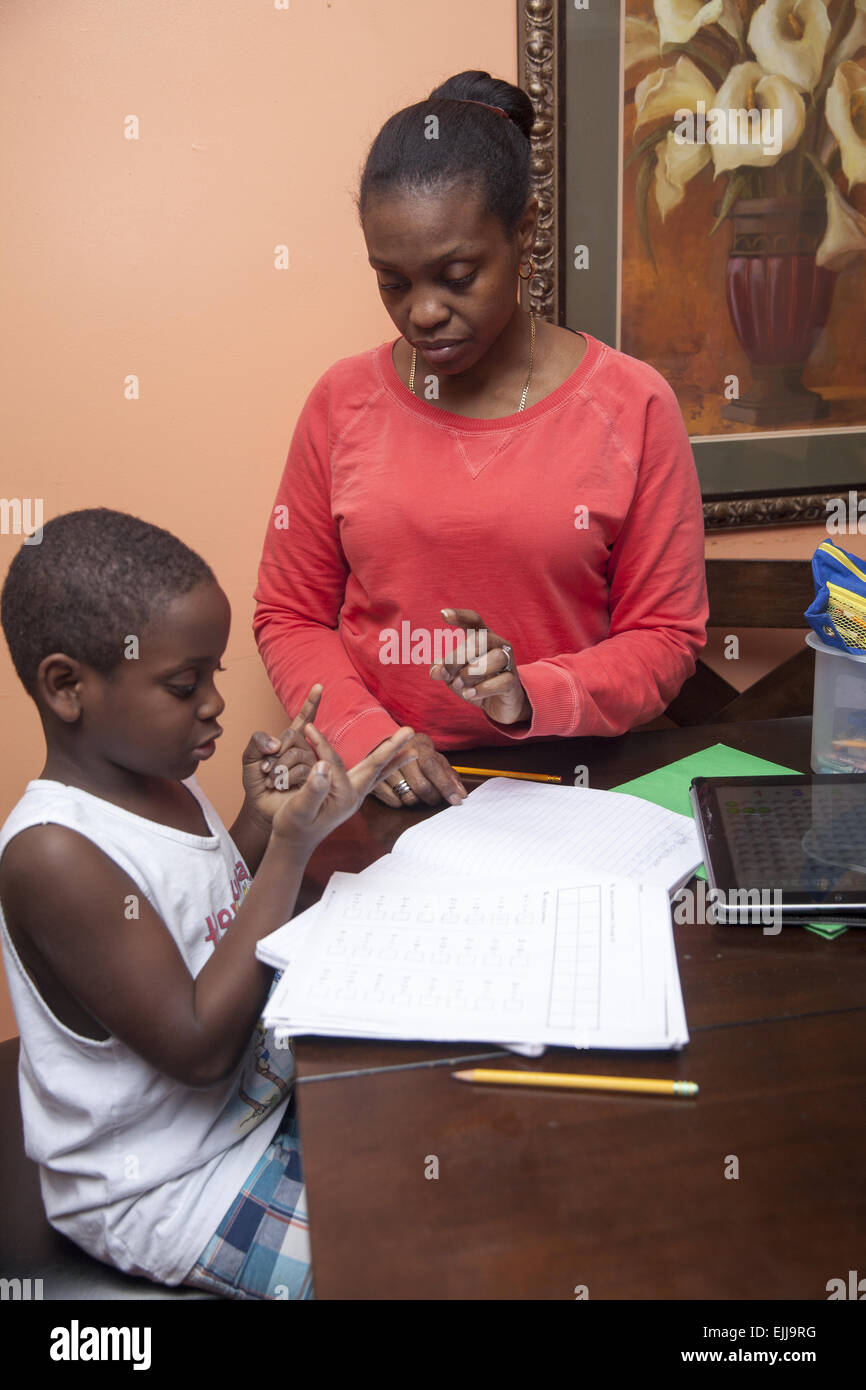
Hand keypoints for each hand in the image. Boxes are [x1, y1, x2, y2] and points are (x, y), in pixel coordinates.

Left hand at [240, 685, 322, 828]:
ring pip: (298, 754)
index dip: (311, 703)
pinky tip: (277, 785)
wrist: (260, 806)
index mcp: (290, 741)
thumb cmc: (256, 782)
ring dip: (278, 768)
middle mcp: (304, 750)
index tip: (318, 686)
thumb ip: (256, 742)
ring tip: (271, 780)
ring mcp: (310, 764)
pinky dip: (283, 777)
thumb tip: (276, 743)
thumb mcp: (249, 758)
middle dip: (275, 753)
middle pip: (294, 737)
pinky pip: (302, 769)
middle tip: (266, 769)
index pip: (304, 718)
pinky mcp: (314, 780)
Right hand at [271, 723, 416, 847]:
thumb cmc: (293, 826)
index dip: (321, 745)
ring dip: (394, 758)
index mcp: (343, 797)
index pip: (335, 762)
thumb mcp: (299, 808)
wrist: (294, 843)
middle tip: (411, 731)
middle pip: (376, 767)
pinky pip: (371, 778)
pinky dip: (383, 767)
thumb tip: (322, 765)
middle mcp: (354, 796)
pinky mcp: (349, 795)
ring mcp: (353, 796)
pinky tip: (389, 763)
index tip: (308, 729)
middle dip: (393, 748)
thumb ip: (313, 789)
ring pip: (378, 773)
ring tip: (414, 749)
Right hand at [371, 732, 466, 808]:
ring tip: (418, 793)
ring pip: (408, 797)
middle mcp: (399, 753)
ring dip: (417, 800)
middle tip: (435, 798)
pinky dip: (402, 802)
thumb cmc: (416, 754)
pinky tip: (403, 793)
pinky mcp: (374, 780)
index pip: (432, 767)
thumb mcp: (434, 758)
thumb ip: (449, 775)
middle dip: (433, 797)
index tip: (456, 800)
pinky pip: (394, 802)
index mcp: (417, 746)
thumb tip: (461, 794)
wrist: (386, 744)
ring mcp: (384, 768)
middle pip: (421, 786)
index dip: (445, 785)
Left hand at [430, 609, 531, 725]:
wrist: (499, 703)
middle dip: (458, 657)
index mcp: (482, 637)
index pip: (474, 621)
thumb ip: (443, 669)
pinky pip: (502, 681)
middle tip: (446, 673)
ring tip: (460, 684)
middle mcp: (498, 645)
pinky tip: (469, 694)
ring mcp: (509, 663)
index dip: (460, 615)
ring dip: (472, 672)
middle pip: (481, 640)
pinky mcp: (513, 682)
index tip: (443, 614)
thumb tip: (435, 672)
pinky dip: (482, 688)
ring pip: (496, 658)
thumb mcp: (454, 674)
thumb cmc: (475, 681)